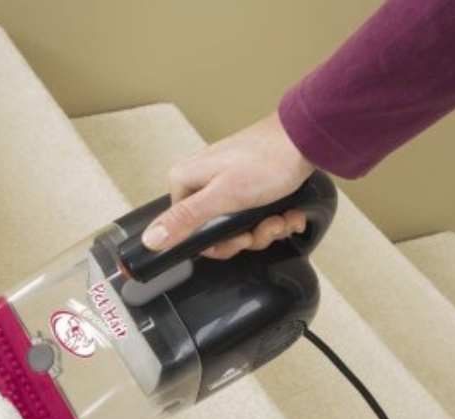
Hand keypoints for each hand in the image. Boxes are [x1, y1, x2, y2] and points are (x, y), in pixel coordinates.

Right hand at [141, 112, 313, 258]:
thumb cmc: (267, 160)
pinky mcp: (244, 184)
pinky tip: (287, 212)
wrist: (304, 140)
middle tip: (265, 227)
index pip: (189, 232)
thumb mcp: (222, 196)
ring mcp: (223, 182)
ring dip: (265, 228)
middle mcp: (200, 181)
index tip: (242, 238)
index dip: (220, 243)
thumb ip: (185, 219)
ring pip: (238, 226)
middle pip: (216, 232)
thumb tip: (150, 239)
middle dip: (249, 236)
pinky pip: (252, 214)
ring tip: (281, 217)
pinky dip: (272, 217)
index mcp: (185, 181)